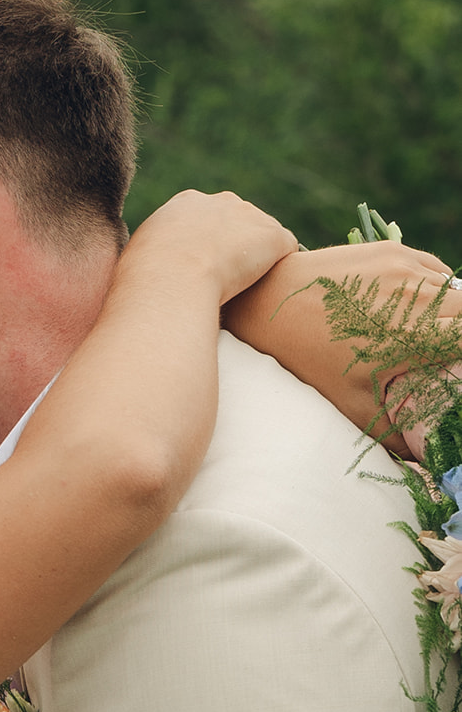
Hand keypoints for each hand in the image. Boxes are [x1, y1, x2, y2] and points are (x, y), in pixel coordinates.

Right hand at [125, 190, 299, 306]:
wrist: (172, 280)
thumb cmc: (145, 281)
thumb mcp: (138, 261)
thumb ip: (151, 259)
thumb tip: (144, 276)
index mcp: (185, 205)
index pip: (206, 221)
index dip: (207, 248)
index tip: (203, 273)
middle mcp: (221, 202)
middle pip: (239, 223)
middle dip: (237, 249)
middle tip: (228, 284)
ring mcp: (250, 217)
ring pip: (263, 237)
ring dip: (260, 261)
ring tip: (249, 292)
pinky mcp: (274, 236)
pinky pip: (286, 251)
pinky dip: (281, 270)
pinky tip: (271, 290)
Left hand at [223, 242, 461, 450]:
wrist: (269, 305)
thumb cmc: (309, 361)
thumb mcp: (352, 405)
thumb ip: (394, 434)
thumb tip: (422, 459)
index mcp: (415, 335)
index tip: (457, 368)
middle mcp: (417, 296)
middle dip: (461, 333)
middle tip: (446, 355)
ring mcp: (405, 268)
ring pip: (453, 288)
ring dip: (451, 310)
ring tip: (432, 334)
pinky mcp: (392, 251)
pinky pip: (431, 269)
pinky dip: (433, 288)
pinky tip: (418, 308)